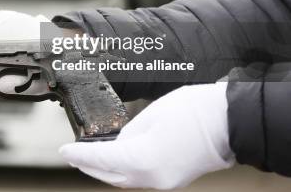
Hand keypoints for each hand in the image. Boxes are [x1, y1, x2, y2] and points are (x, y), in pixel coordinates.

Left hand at [59, 83, 234, 189]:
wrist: (229, 123)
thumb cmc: (194, 112)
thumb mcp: (151, 115)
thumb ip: (129, 133)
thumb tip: (118, 143)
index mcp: (143, 159)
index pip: (101, 158)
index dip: (79, 154)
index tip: (64, 149)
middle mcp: (152, 176)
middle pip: (110, 176)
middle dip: (88, 165)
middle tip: (72, 154)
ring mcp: (164, 181)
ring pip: (124, 180)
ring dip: (104, 170)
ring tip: (89, 157)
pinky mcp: (173, 179)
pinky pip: (139, 178)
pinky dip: (122, 170)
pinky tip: (116, 160)